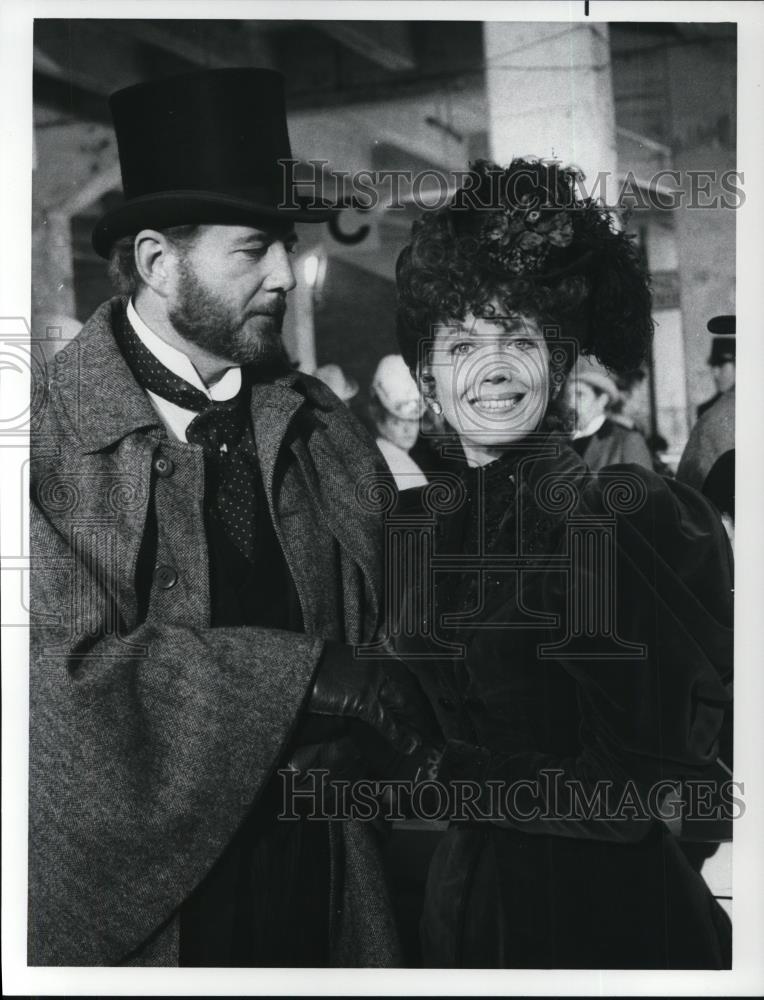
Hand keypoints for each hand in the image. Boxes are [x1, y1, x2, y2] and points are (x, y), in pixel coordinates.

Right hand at [306, 641, 441, 756]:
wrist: (299, 664)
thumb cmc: (308, 664)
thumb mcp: (331, 663)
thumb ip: (346, 674)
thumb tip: (349, 689)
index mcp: (364, 656)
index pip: (389, 678)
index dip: (398, 694)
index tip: (406, 706)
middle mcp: (372, 666)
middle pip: (398, 690)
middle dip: (409, 709)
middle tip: (419, 723)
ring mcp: (370, 682)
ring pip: (398, 705)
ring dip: (409, 724)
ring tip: (416, 740)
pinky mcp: (362, 699)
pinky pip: (385, 721)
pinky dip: (398, 735)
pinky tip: (407, 745)